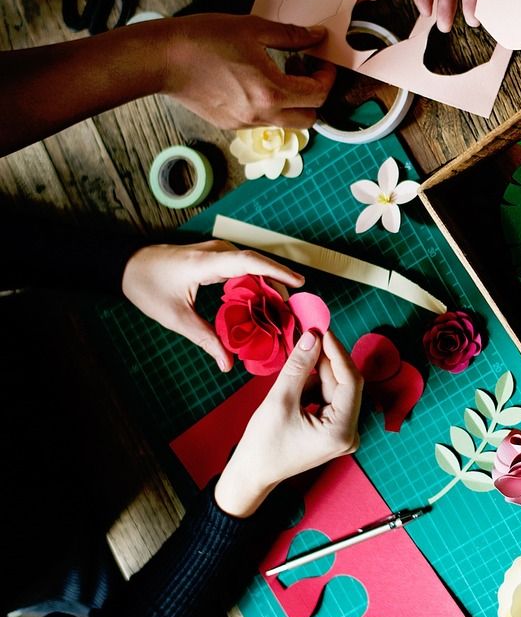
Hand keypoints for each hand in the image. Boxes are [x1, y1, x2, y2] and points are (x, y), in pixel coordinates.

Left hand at [122, 240, 303, 371]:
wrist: (125, 265)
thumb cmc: (147, 286)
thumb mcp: (176, 318)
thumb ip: (205, 339)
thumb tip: (227, 365)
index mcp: (207, 263)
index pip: (250, 262)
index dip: (277, 272)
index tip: (300, 284)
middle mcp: (216, 251)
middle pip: (257, 265)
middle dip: (278, 286)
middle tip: (293, 312)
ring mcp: (216, 251)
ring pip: (252, 266)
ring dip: (267, 285)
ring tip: (281, 310)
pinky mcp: (215, 256)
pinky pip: (243, 267)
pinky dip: (255, 283)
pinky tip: (260, 302)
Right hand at [158, 14, 337, 128]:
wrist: (160, 59)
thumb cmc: (202, 40)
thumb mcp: (252, 29)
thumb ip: (291, 35)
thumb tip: (316, 35)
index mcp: (271, 92)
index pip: (318, 95)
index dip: (327, 78)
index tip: (321, 62)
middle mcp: (261, 115)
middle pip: (309, 119)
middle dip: (315, 97)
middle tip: (307, 72)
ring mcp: (244, 124)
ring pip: (286, 124)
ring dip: (293, 104)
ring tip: (281, 76)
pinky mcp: (229, 125)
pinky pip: (263, 122)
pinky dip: (270, 107)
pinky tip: (256, 83)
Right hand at [216, 331, 362, 516]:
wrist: (252, 473)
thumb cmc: (262, 444)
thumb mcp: (279, 400)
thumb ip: (299, 366)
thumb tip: (312, 337)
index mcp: (342, 431)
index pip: (351, 382)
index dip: (338, 353)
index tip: (324, 332)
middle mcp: (350, 434)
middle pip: (344, 385)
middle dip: (327, 361)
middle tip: (311, 336)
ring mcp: (343, 434)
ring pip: (335, 390)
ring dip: (317, 374)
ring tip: (297, 363)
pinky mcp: (334, 431)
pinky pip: (329, 400)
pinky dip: (314, 387)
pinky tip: (296, 384)